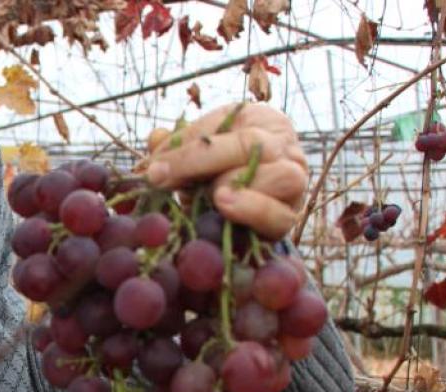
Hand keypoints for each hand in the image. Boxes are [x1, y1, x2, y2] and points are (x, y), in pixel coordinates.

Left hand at [143, 103, 307, 239]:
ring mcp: (294, 182)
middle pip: (249, 144)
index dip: (184, 144)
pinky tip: (225, 206)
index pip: (222, 123)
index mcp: (260, 121)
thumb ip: (176, 146)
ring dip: (232, 184)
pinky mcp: (289, 216)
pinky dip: (251, 209)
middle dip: (197, 161)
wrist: (244, 215)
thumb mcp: (196, 156)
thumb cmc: (217, 176)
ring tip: (208, 195)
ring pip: (275, 175)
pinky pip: (278, 214)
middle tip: (161, 178)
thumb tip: (156, 140)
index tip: (152, 166)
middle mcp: (284, 147)